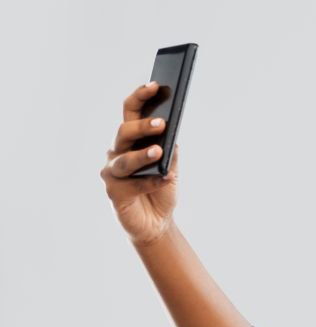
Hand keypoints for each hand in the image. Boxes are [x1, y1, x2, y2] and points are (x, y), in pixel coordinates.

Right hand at [99, 81, 180, 245]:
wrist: (158, 222)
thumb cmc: (161, 188)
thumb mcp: (171, 165)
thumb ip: (169, 148)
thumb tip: (171, 131)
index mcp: (131, 140)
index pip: (131, 112)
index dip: (140, 97)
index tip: (155, 85)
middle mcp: (117, 152)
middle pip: (124, 132)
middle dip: (142, 126)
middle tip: (161, 123)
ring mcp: (113, 172)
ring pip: (124, 159)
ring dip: (142, 154)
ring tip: (158, 152)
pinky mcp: (114, 192)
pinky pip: (132, 184)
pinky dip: (150, 182)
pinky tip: (165, 179)